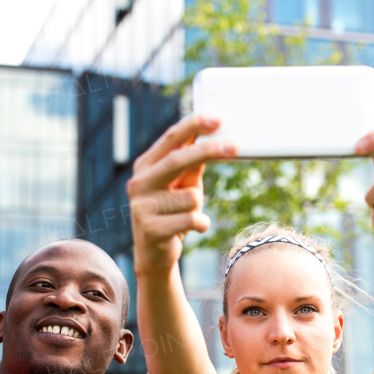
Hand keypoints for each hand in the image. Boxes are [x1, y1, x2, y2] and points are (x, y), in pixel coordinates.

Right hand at [127, 114, 234, 276]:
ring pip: (191, 197)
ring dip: (199, 205)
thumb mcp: (184, 184)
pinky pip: (192, 220)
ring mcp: (141, 207)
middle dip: (208, 152)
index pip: (171, 139)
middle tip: (234, 147)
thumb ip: (193, 163)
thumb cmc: (173, 211)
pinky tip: (191, 229)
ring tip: (187, 214)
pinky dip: (201, 223)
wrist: (154, 253)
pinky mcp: (151, 230)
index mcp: (145, 165)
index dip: (193, 126)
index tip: (217, 119)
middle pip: (177, 160)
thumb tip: (211, 138)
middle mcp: (139, 183)